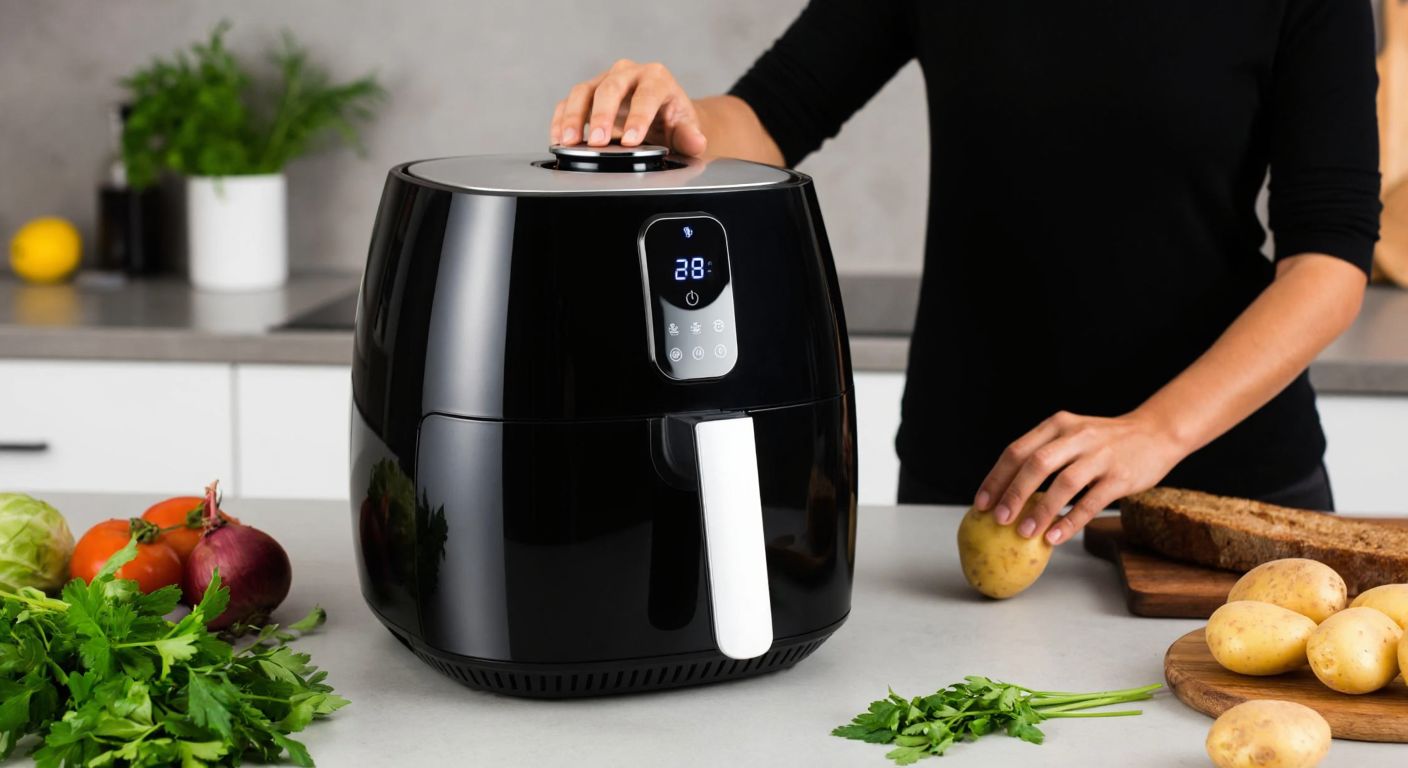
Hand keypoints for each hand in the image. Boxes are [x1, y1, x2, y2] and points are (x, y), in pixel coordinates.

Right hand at [550, 59, 707, 156]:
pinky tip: (558, 139)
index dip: (638, 117)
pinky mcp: (587, 94)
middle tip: (597, 141)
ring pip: (584, 91)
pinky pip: (568, 102)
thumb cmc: (673, 120)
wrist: (662, 117)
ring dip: (573, 116)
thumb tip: (696, 142)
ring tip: (568, 141)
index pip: (646, 94)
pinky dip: (561, 120)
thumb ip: (690, 135)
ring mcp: (604, 81)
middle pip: (610, 87)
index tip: (631, 141)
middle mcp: (628, 73)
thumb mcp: (686, 129)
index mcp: (656, 78)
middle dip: (601, 115)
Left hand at [974, 410, 1187, 544]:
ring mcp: (1100, 455)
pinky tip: (1055, 536)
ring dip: (1040, 510)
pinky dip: (1070, 521)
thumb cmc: (1105, 441)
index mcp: (1057, 425)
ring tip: (1024, 533)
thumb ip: (1044, 453)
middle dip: (1013, 494)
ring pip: (1063, 484)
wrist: (1156, 433)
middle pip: (1036, 464)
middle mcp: (1076, 436)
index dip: (996, 478)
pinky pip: (1091, 502)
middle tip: (999, 519)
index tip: (981, 504)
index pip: (1017, 451)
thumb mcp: (1071, 434)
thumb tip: (1007, 492)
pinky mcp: (1120, 476)